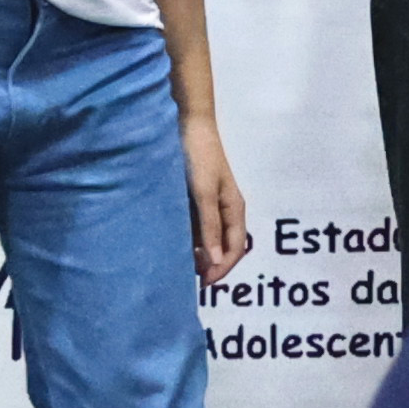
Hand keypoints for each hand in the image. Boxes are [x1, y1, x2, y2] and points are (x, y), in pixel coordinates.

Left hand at [185, 113, 252, 286]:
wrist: (188, 124)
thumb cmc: (199, 156)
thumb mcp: (204, 193)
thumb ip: (210, 227)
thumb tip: (214, 262)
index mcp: (234, 209)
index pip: (235, 249)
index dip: (221, 269)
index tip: (202, 284)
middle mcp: (225, 210)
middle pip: (223, 246)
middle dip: (210, 265)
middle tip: (188, 278)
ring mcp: (210, 204)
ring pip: (208, 238)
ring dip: (198, 253)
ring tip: (179, 264)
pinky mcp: (196, 198)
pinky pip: (195, 225)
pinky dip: (188, 238)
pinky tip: (173, 243)